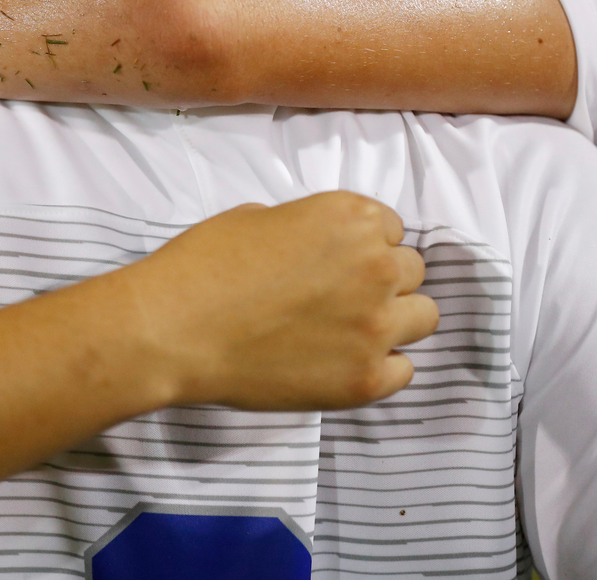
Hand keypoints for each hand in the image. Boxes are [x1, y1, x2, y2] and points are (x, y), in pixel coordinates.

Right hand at [119, 191, 435, 410]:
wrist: (174, 329)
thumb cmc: (203, 267)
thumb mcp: (257, 218)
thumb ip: (309, 230)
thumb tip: (321, 251)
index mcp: (351, 218)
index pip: (392, 229)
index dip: (362, 245)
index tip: (336, 262)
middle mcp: (376, 266)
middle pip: (410, 271)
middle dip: (379, 280)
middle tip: (336, 297)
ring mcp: (376, 326)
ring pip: (422, 318)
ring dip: (391, 320)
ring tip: (345, 330)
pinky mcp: (366, 378)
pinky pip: (404, 370)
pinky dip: (379, 367)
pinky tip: (338, 362)